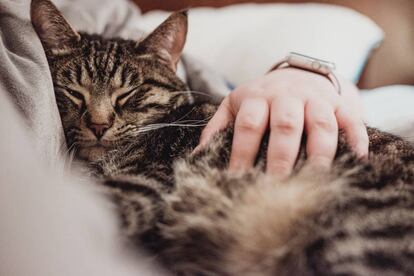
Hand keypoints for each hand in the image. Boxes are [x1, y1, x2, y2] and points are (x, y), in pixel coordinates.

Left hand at [196, 67, 367, 177]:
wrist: (299, 74)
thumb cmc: (261, 97)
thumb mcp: (234, 104)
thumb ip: (217, 128)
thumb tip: (196, 159)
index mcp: (256, 97)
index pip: (248, 126)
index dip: (242, 153)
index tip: (238, 181)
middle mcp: (287, 96)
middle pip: (285, 125)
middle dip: (281, 158)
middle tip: (277, 187)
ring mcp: (316, 99)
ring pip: (320, 124)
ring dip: (320, 153)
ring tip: (315, 180)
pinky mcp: (340, 103)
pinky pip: (352, 120)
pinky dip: (356, 139)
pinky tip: (356, 161)